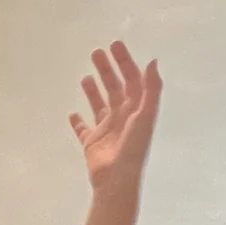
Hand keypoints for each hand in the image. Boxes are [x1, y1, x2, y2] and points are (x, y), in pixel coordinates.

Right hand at [69, 41, 161, 192]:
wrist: (117, 179)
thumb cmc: (134, 147)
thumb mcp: (146, 115)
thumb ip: (152, 89)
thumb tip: (152, 61)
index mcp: (136, 109)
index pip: (132, 80)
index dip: (125, 62)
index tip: (114, 45)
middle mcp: (122, 116)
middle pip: (114, 88)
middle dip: (107, 69)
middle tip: (96, 52)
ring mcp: (106, 129)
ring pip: (99, 105)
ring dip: (93, 90)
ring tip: (85, 77)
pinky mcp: (92, 143)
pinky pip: (83, 129)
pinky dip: (78, 121)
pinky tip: (72, 113)